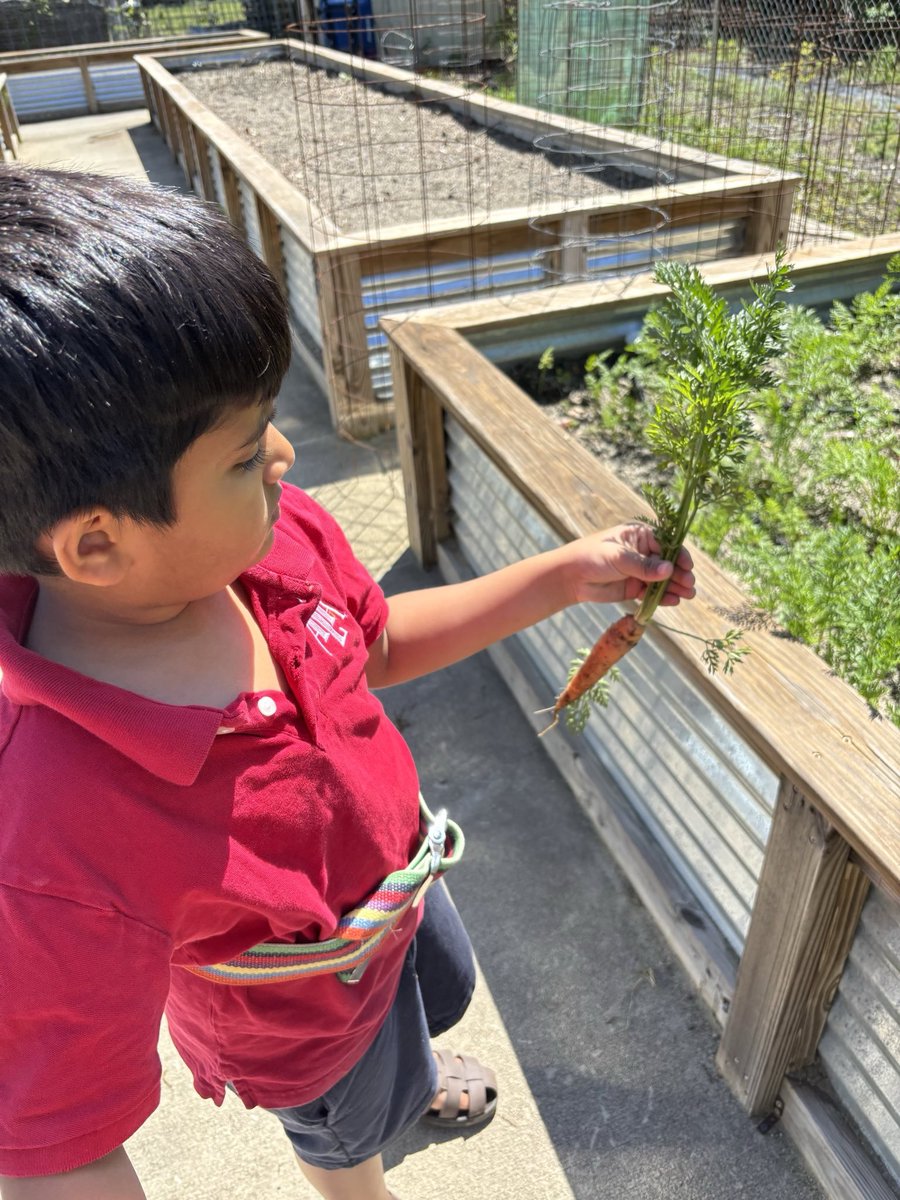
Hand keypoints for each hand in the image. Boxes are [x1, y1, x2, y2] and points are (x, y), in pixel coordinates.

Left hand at [564, 523, 695, 606]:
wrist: (571, 577)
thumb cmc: (592, 557)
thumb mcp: (619, 558)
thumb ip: (643, 566)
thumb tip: (669, 570)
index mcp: (640, 535)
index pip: (667, 544)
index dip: (679, 556)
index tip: (687, 567)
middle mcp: (644, 552)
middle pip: (668, 563)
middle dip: (680, 574)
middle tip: (689, 586)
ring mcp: (640, 571)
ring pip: (663, 579)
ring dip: (675, 587)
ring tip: (687, 596)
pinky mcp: (634, 587)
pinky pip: (653, 592)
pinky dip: (663, 597)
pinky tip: (673, 602)